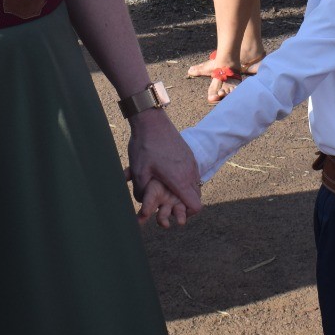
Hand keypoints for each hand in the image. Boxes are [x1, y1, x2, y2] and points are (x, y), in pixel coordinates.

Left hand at [125, 109, 202, 227]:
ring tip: (168, 190)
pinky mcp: (189, 155)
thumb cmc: (144, 146)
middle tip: (169, 204)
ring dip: (185, 191)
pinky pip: (192, 174)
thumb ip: (141, 192)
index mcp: (179, 179)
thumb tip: (142, 202)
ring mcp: (191, 162)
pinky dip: (185, 180)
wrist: (152, 120)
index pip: (195, 205)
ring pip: (195, 185)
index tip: (175, 213)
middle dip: (185, 204)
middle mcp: (189, 172)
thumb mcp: (138, 172)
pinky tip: (170, 176)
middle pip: (196, 197)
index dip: (187, 214)